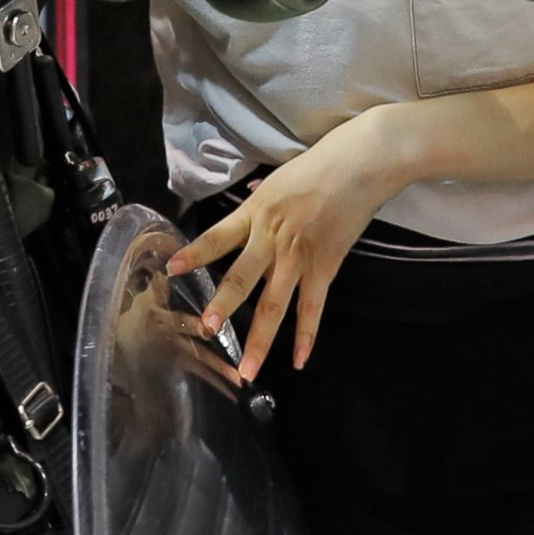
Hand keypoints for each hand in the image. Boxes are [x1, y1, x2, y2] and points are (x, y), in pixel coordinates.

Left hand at [164, 105, 412, 379]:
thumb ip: (260, 203)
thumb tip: (247, 208)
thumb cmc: (321, 163)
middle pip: (241, 278)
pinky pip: (313, 307)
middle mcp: (271, 237)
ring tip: (247, 371)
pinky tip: (298, 360)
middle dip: (222, 307)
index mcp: (256, 211)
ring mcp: (299, 256)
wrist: (362, 163)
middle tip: (205, 331)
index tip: (171, 269)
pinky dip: (306, 336)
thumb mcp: (277, 178)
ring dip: (260, 340)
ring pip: (274, 304)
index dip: (194, 254)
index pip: (217, 237)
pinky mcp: (326, 266)